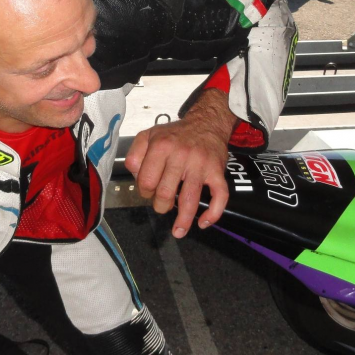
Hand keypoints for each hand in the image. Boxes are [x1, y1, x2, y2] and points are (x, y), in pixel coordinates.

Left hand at [125, 88, 235, 237]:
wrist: (206, 123)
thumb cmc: (176, 134)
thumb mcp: (148, 135)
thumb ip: (135, 155)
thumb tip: (135, 177)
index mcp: (161, 146)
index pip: (147, 181)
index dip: (145, 191)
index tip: (149, 191)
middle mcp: (181, 155)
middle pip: (165, 192)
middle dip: (160, 205)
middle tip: (162, 203)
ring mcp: (201, 164)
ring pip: (190, 198)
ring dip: (183, 220)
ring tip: (178, 231)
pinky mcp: (217, 171)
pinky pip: (219, 195)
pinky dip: (213, 213)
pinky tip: (203, 223)